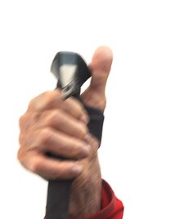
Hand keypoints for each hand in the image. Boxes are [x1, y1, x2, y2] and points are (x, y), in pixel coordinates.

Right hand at [18, 46, 112, 216]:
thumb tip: (104, 50)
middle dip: (78, 132)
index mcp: (40, 104)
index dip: (77, 112)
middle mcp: (28, 120)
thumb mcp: (94, 103)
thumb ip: (97, 77)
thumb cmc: (82, 133)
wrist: (82, 167)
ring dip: (74, 147)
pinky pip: (41, 164)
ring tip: (82, 153)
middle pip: (53, 119)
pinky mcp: (27, 162)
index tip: (85, 121)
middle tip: (85, 140)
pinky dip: (63, 167)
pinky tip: (76, 168)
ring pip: (48, 137)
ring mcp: (25, 141)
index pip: (56, 99)